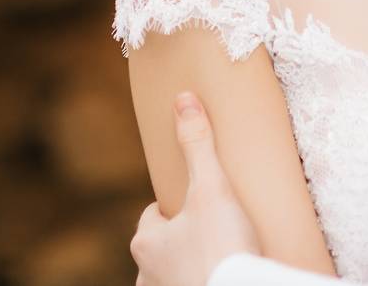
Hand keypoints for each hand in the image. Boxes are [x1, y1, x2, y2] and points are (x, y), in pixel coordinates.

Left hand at [130, 91, 258, 285]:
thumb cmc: (221, 249)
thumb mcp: (211, 190)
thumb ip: (198, 146)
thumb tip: (183, 99)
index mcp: (145, 241)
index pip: (153, 214)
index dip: (176, 204)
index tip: (199, 200)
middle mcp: (146, 273)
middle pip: (164, 244)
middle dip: (184, 236)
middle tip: (216, 225)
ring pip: (174, 271)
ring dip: (190, 263)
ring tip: (222, 253)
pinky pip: (191, 285)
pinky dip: (202, 279)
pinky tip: (222, 275)